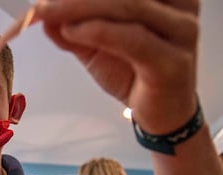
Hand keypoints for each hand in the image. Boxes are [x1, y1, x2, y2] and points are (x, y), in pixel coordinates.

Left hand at [35, 0, 199, 133]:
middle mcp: (181, 5)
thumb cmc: (137, 75)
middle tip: (41, 5)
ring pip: (127, 6)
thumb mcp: (96, 45)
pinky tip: (72, 32)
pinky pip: (133, 39)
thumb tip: (43, 11)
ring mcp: (181, 32)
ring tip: (48, 13)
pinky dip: (98, 32)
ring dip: (80, 8)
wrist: (163, 114)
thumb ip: (73, 25)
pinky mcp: (173, 62)